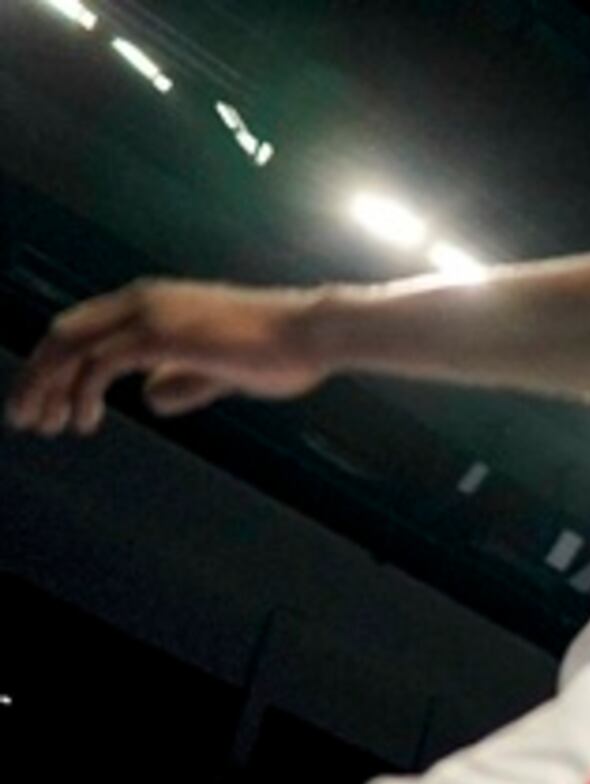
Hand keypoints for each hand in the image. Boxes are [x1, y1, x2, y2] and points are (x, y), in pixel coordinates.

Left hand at [8, 280, 334, 434]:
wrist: (312, 333)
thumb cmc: (279, 351)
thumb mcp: (219, 369)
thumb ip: (181, 380)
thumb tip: (150, 399)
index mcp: (151, 303)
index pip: (82, 329)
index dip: (57, 367)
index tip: (48, 403)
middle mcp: (139, 302)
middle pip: (63, 335)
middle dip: (37, 378)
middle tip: (25, 418)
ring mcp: (146, 316)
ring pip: (71, 348)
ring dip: (47, 388)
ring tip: (42, 425)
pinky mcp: (158, 337)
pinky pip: (99, 364)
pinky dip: (82, 392)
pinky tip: (83, 420)